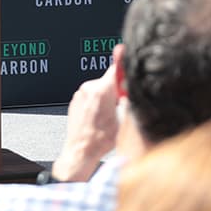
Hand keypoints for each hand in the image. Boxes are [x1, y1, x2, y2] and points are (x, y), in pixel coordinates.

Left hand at [49, 54, 121, 181]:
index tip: (128, 59)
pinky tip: (98, 117)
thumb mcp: (123, 120)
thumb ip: (129, 99)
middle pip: (109, 80)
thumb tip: (135, 87)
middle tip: (120, 106)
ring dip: (106, 97)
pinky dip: (97, 103)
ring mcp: (80, 94)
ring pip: (100, 88)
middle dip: (117, 90)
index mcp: (102, 90)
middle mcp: (89, 88)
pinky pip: (91, 96)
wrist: (80, 151)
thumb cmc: (99, 141)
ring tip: (107, 116)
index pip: (117, 68)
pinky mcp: (76, 100)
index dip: (125, 66)